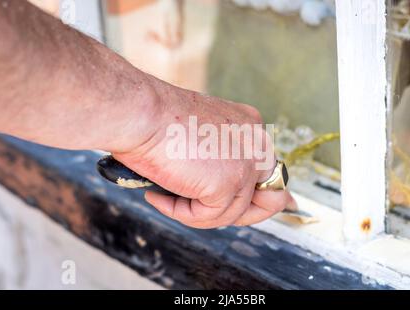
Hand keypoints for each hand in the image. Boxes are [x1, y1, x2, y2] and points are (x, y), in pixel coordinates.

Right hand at [112, 79, 296, 228]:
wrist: (140, 112)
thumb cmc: (157, 120)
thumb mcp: (200, 137)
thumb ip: (219, 160)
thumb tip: (226, 192)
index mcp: (250, 128)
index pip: (266, 172)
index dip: (255, 195)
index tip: (246, 209)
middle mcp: (256, 144)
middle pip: (269, 198)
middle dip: (243, 214)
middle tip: (205, 214)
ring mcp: (245, 165)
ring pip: (232, 213)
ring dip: (196, 212)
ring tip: (165, 197)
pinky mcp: (227, 184)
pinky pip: (208, 217)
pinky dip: (180, 213)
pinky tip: (158, 196)